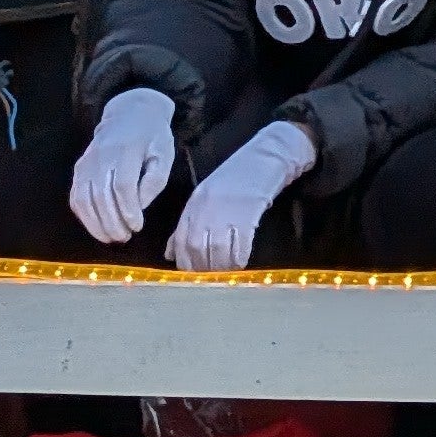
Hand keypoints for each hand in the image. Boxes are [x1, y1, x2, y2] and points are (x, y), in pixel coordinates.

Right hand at [68, 87, 178, 247]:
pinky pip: (75, 196)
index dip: (128, 210)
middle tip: (124, 237)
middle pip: (101, 196)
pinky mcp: (79, 169)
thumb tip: (139, 206)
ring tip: (111, 238)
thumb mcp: (164, 154)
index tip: (137, 226)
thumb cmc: (152, 137)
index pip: (122, 186)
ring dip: (96, 224)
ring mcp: (86, 163)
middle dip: (112, 222)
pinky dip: (83, 216)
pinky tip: (96, 227)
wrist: (130, 113)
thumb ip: (154, 181)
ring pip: (84, 199)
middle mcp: (101, 156)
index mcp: (126, 150)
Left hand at [166, 118, 317, 269]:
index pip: (181, 241)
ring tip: (227, 275)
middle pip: (197, 248)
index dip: (185, 264)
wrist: (265, 155)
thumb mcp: (204, 198)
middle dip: (202, 269)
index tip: (192, 278)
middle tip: (210, 281)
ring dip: (221, 267)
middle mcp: (206, 209)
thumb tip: (170, 254)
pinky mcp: (248, 212)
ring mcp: (226, 210)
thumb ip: (186, 226)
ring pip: (218, 249)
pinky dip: (240, 257)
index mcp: (193, 205)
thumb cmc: (235, 178)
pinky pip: (241, 243)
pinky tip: (242, 262)